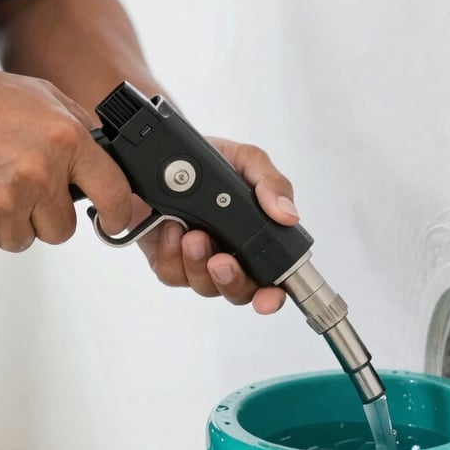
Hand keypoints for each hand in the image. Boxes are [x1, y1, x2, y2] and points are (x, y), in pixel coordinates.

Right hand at [0, 62, 132, 255]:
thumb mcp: (41, 95)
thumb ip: (78, 126)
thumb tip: (105, 159)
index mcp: (66, 140)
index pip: (113, 192)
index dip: (119, 214)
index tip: (114, 221)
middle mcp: (40, 172)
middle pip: (61, 230)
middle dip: (45, 216)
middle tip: (23, 189)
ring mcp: (5, 200)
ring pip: (23, 240)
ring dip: (10, 223)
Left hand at [137, 137, 297, 313]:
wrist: (162, 151)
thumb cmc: (208, 158)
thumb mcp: (245, 160)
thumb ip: (270, 183)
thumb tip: (288, 215)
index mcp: (253, 235)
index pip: (271, 278)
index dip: (271, 295)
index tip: (267, 298)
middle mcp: (227, 252)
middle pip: (237, 291)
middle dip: (230, 280)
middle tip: (221, 260)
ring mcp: (195, 258)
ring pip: (202, 285)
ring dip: (197, 263)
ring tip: (192, 234)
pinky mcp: (166, 257)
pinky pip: (170, 273)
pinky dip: (170, 253)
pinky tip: (170, 227)